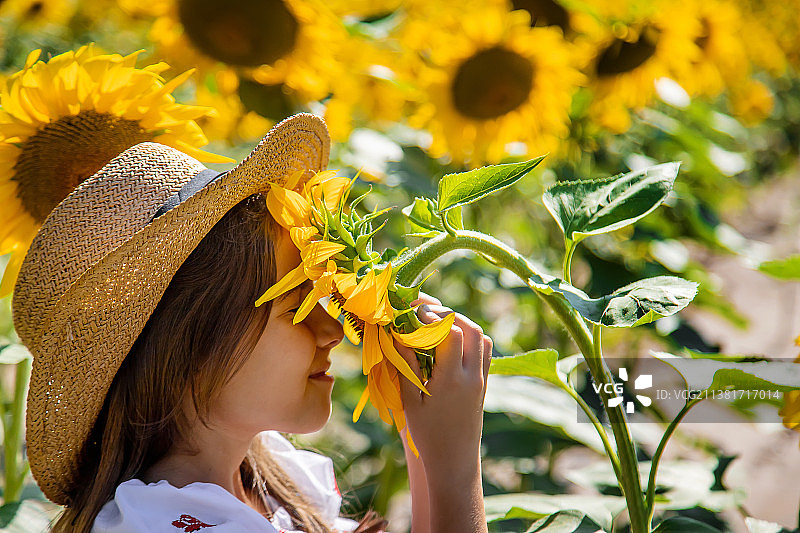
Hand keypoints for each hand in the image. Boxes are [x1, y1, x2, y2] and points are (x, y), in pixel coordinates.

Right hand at [397, 294, 491, 483]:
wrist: (455, 461)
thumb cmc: (427, 435)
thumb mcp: (410, 402)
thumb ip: (405, 366)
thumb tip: (397, 335)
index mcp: (452, 380)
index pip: (451, 333)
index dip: (433, 317)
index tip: (413, 314)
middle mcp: (472, 376)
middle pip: (471, 329)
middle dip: (448, 314)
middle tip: (425, 313)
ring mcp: (482, 379)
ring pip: (482, 337)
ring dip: (462, 323)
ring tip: (437, 324)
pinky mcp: (484, 383)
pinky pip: (484, 350)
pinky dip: (469, 337)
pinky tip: (449, 341)